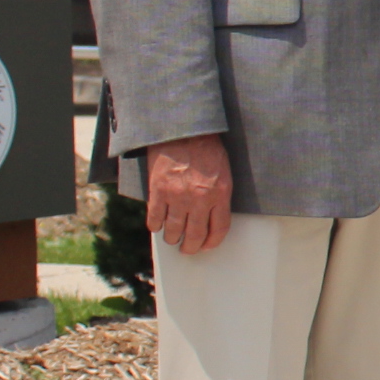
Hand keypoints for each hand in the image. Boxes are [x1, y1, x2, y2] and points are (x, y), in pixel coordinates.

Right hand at [143, 133, 234, 254]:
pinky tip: (157, 226)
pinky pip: (155, 217)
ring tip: (172, 239)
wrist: (182, 129)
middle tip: (188, 250)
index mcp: (220, 193)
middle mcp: (199, 199)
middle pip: (195, 234)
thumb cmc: (206, 146)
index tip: (207, 246)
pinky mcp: (158, 191)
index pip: (219, 228)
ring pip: (173, 230)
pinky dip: (155, 225)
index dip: (212, 241)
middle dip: (191, 247)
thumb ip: (219, 193)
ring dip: (172, 238)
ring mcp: (178, 196)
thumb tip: (213, 214)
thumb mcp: (223, 170)